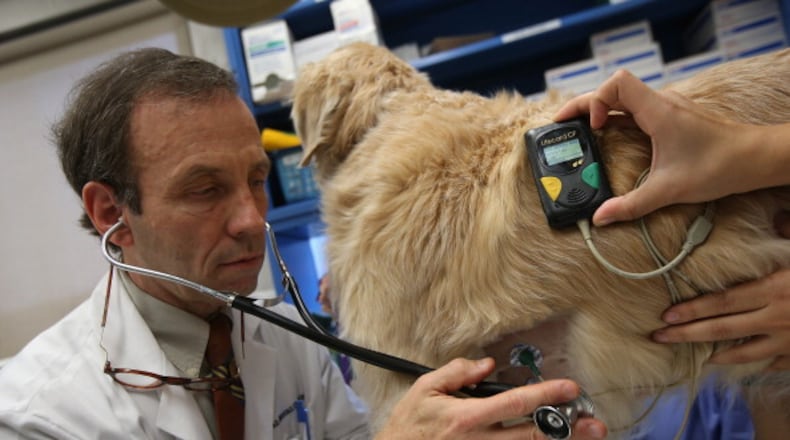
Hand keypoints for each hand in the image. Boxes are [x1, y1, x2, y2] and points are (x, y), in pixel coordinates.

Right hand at [375, 357, 606, 438]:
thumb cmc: (409, 426)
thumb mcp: (425, 388)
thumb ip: (457, 372)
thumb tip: (486, 364)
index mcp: (467, 417)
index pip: (515, 403)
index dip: (546, 395)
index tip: (569, 387)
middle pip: (532, 435)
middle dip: (566, 429)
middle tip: (594, 424)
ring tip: (583, 436)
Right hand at [552, 69, 755, 225]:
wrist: (757, 158)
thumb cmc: (720, 166)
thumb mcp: (669, 190)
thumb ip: (631, 205)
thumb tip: (601, 218)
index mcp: (658, 111)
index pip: (616, 84)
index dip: (596, 101)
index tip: (595, 127)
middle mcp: (661, 104)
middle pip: (613, 89)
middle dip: (585, 105)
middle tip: (564, 124)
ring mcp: (668, 109)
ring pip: (624, 98)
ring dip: (601, 111)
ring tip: (583, 130)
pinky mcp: (673, 118)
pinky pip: (636, 110)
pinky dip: (617, 118)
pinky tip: (611, 136)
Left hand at [651, 212, 789, 370]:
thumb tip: (777, 218)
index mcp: (773, 290)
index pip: (722, 302)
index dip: (692, 310)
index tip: (666, 315)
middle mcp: (775, 318)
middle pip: (722, 329)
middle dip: (688, 334)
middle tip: (660, 336)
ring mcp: (789, 340)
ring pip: (745, 351)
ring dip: (717, 353)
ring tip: (697, 356)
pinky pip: (774, 361)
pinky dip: (756, 362)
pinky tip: (741, 361)